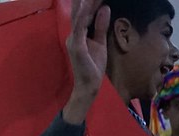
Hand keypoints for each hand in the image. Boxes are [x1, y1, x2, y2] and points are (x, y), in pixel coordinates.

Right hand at [62, 0, 109, 124]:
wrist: (89, 84)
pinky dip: (83, 15)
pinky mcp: (76, 45)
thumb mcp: (100, 42)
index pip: (84, 13)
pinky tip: (87, 5)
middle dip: (84, 0)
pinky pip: (80, 27)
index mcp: (78, 33)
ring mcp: (73, 39)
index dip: (91, 1)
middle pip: (79, 11)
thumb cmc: (93, 65)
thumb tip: (105, 8)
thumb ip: (100, 25)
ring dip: (84, 3)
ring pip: (79, 16)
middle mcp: (73, 34)